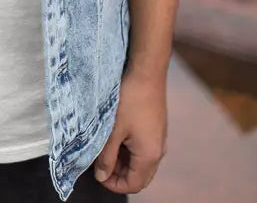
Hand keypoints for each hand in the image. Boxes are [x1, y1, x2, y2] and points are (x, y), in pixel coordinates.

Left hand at [93, 68, 167, 193]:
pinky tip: (116, 134)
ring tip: (105, 146)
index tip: (97, 173)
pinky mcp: (157, 126)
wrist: (147, 71)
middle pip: (139, 175)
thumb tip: (101, 176)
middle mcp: (158, 150)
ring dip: (123, 160)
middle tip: (100, 161)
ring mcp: (159, 138)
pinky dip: (129, 148)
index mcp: (149, 155)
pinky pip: (144, 147)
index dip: (113, 184)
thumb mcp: (112, 130)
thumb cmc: (129, 99)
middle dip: (118, 174)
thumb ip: (106, 156)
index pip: (133, 185)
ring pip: (141, 161)